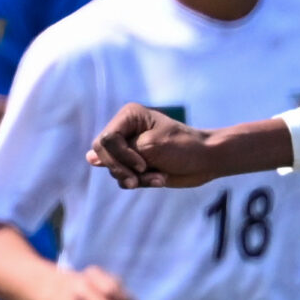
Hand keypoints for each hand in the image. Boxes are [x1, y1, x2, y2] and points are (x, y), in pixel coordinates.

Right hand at [88, 104, 250, 188]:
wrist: (208, 160)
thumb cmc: (184, 147)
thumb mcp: (152, 147)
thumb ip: (120, 152)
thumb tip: (90, 158)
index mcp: (129, 116)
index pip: (106, 140)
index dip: (120, 156)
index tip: (142, 164)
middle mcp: (125, 131)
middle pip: (103, 155)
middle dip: (121, 170)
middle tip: (137, 181)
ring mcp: (129, 149)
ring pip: (113, 169)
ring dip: (135, 179)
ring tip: (158, 177)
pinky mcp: (136, 166)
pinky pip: (124, 179)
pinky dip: (140, 182)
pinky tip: (160, 179)